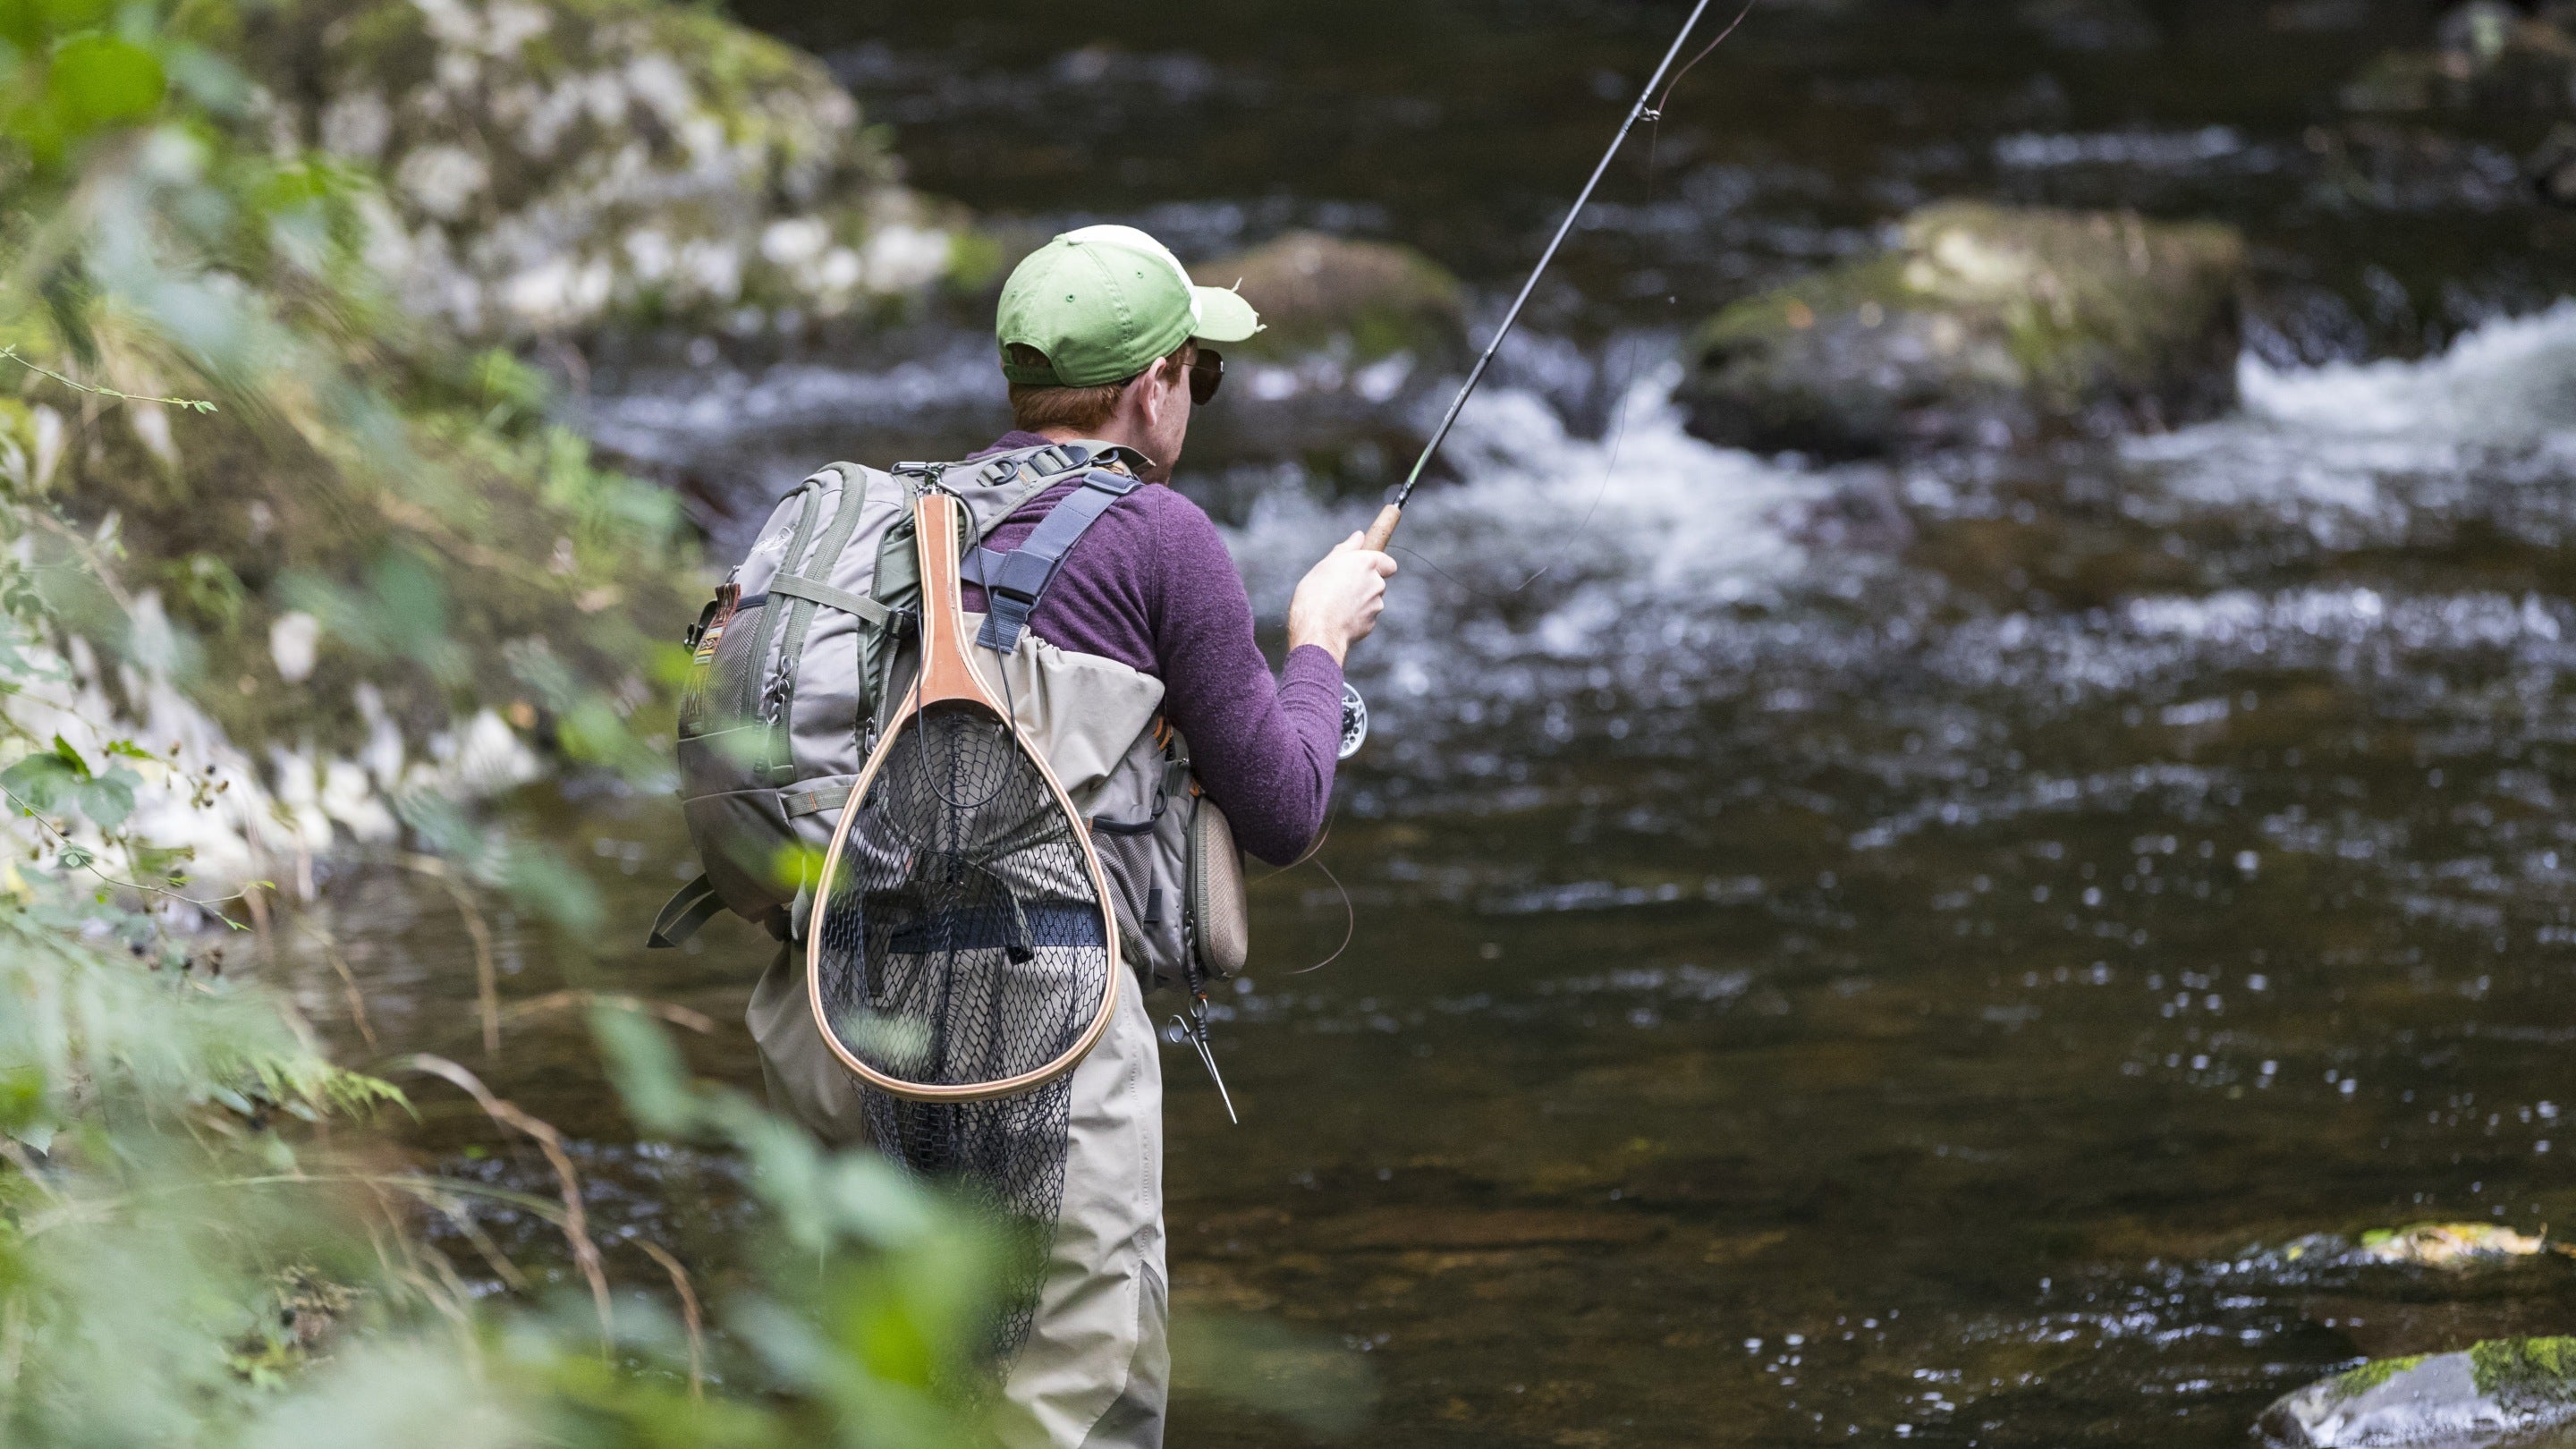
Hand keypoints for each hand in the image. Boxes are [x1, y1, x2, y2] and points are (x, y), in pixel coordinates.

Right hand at [1286, 531, 1397, 665]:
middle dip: (1363, 584)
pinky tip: (1337, 619)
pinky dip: (1354, 617)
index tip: (1363, 569)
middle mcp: (1377, 583)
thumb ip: (1347, 549)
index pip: (1388, 562)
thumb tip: (1359, 536)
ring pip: (1370, 601)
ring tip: (1334, 605)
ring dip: (1358, 602)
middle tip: (1338, 588)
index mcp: (1368, 563)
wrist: (1316, 627)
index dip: (1378, 565)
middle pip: (1377, 581)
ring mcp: (1376, 605)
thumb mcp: (1327, 563)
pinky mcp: (1370, 624)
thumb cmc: (1316, 592)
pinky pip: (1364, 617)